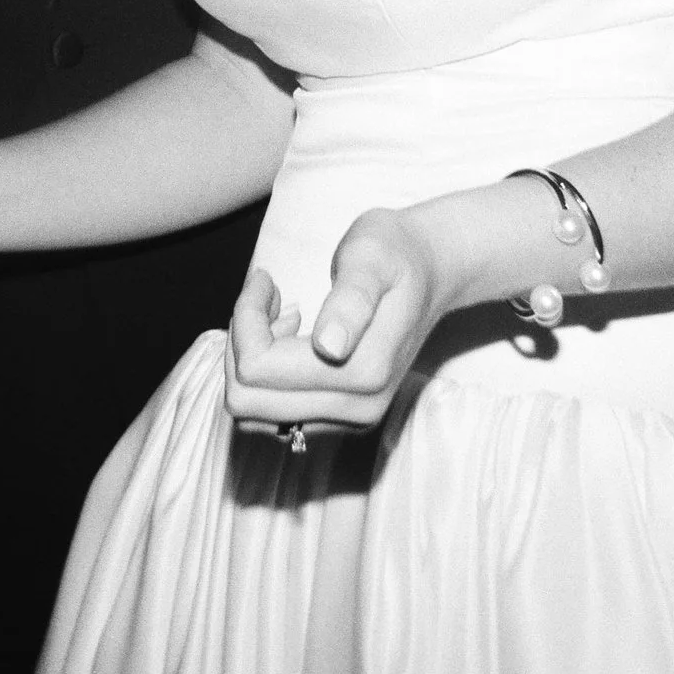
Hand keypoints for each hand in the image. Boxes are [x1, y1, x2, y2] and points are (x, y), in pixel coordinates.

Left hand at [224, 211, 444, 440]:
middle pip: (247, 400)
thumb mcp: (371, 257)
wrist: (432, 270)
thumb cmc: (395, 253)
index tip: (265, 280)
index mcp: (363, 372)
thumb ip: (352, 301)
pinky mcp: (339, 419)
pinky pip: (272, 412)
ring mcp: (348, 420)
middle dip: (242, 343)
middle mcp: (356, 410)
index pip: (259, 368)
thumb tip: (330, 347)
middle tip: (265, 295)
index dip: (246, 321)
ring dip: (250, 360)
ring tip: (278, 314)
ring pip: (253, 412)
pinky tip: (287, 335)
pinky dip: (264, 376)